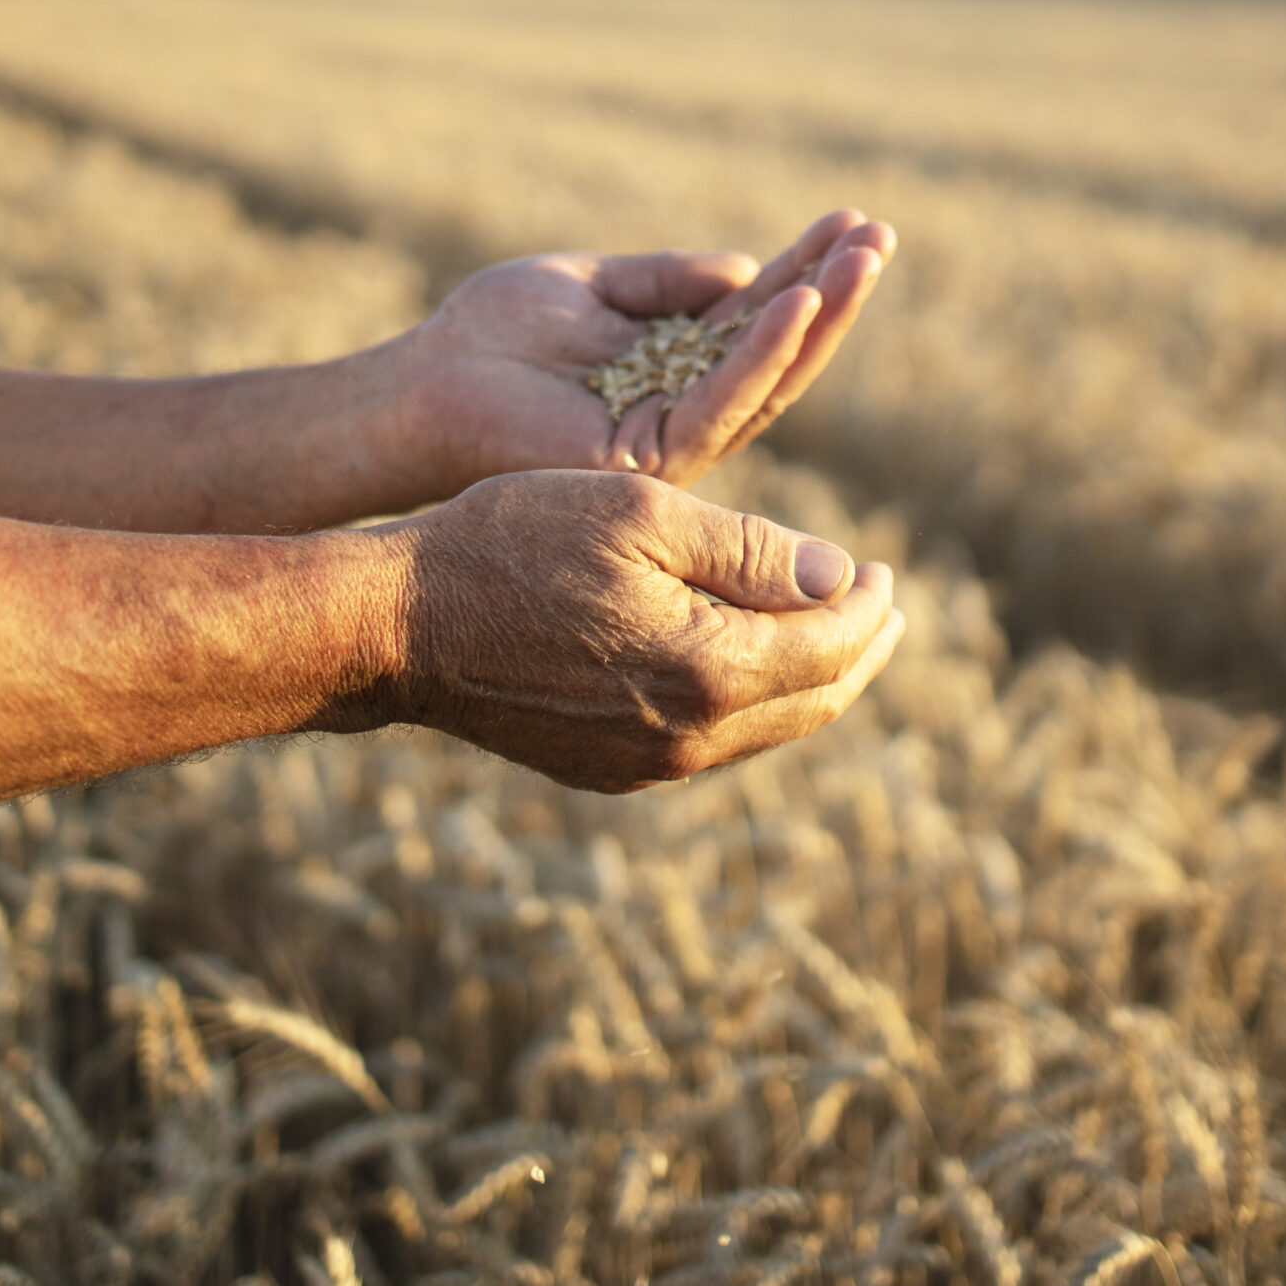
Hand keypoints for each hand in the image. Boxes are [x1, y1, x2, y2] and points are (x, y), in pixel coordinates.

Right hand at [361, 470, 904, 790]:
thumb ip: (752, 551)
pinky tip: (747, 663)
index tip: (885, 569)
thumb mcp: (643, 515)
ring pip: (767, 730)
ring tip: (831, 632)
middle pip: (814, 702)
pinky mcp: (609, 770)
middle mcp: (688, 739)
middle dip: (859, 651)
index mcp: (709, 671)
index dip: (869, 605)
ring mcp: (646, 766)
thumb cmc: (515, 543)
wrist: (400, 625)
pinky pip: (712, 743)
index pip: (831, 646)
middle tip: (884, 607)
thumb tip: (843, 579)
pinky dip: (751, 702)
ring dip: (810, 679)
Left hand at [405, 209, 894, 490]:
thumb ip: (666, 278)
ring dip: (818, 318)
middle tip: (881, 237)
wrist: (420, 386)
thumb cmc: (491, 336)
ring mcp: (672, 439)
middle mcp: (685, 407)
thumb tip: (748, 269)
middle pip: (780, 353)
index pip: (758, 317)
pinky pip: (720, 402)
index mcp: (675, 366)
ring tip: (860, 260)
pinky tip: (795, 303)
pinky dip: (761, 353)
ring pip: (767, 380)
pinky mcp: (649, 457)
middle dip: (834, 295)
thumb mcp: (591, 283)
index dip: (807, 270)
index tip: (853, 222)